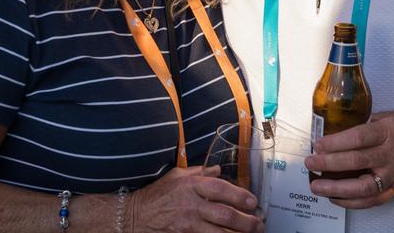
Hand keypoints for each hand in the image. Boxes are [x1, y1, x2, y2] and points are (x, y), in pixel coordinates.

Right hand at [128, 166, 263, 232]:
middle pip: (225, 214)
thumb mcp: (176, 176)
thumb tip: (218, 169)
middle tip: (259, 224)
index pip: (220, 189)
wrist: (134, 216)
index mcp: (191, 186)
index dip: (240, 195)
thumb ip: (199, 173)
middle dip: (246, 221)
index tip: (253, 201)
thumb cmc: (156, 195)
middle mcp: (191, 205)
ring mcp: (187, 224)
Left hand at [305, 110, 393, 208]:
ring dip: (336, 189)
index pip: (357, 138)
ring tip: (317, 187)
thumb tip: (344, 132)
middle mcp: (390, 155)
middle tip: (310, 164)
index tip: (317, 144)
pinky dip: (352, 202)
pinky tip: (337, 198)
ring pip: (362, 187)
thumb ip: (370, 125)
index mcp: (388, 132)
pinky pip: (373, 199)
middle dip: (328, 164)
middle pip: (355, 161)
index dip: (335, 143)